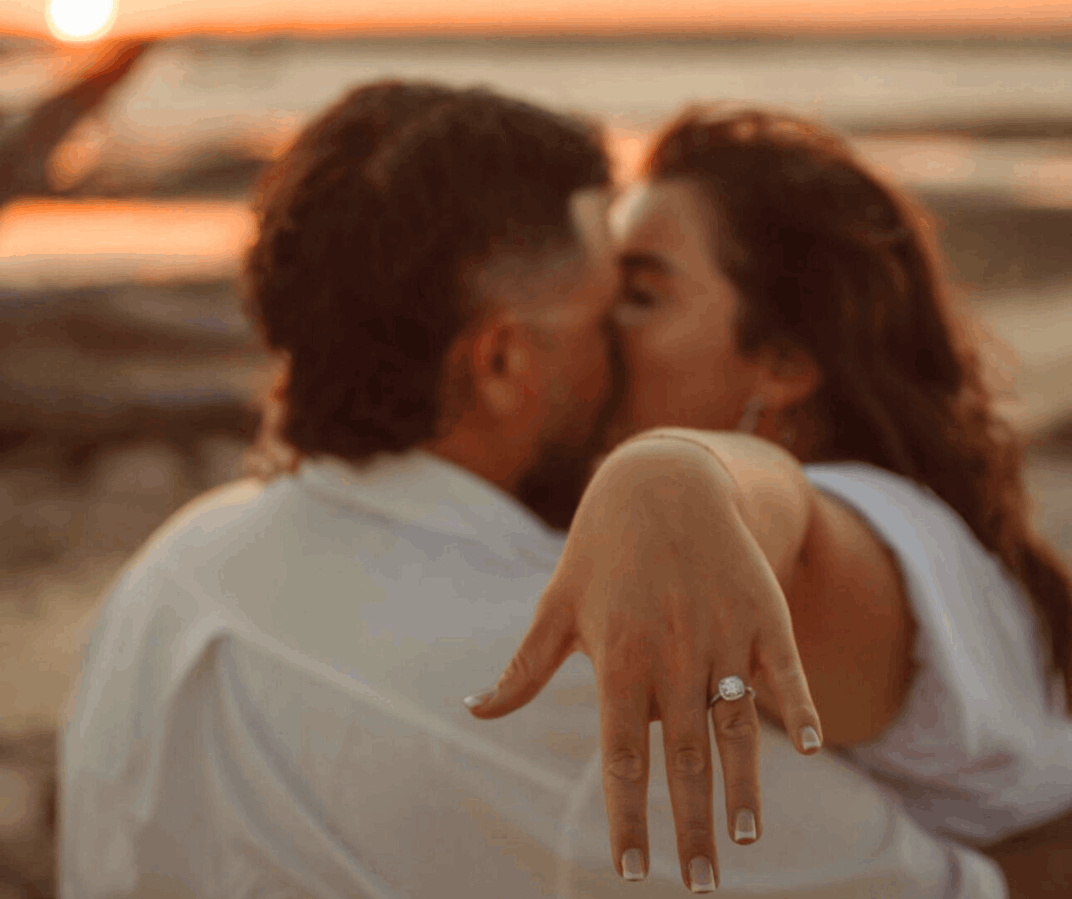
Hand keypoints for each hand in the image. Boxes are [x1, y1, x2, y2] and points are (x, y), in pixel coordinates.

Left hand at [467, 436, 822, 890]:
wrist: (660, 480)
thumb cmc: (600, 549)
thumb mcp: (556, 604)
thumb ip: (523, 667)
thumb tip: (472, 711)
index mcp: (618, 658)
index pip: (622, 757)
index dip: (628, 818)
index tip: (631, 871)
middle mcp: (672, 653)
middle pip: (683, 757)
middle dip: (691, 827)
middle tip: (698, 886)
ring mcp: (722, 632)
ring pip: (737, 726)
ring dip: (743, 788)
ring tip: (745, 841)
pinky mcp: (761, 611)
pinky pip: (783, 669)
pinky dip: (799, 708)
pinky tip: (808, 749)